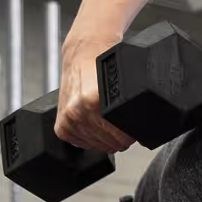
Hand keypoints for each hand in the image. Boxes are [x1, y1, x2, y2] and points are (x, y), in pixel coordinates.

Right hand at [54, 32, 136, 154]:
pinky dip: (91, 139)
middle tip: (119, 125)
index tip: (132, 129)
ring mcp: (68, 120)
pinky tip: (94, 126)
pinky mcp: (61, 126)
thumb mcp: (122, 87)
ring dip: (105, 139)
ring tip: (107, 122)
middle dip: (119, 137)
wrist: (82, 54)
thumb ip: (128, 110)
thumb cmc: (101, 67)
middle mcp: (78, 111)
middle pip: (110, 144)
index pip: (122, 138)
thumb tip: (140, 132)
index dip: (131, 135)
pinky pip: (82, 144)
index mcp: (94, 101)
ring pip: (97, 147)